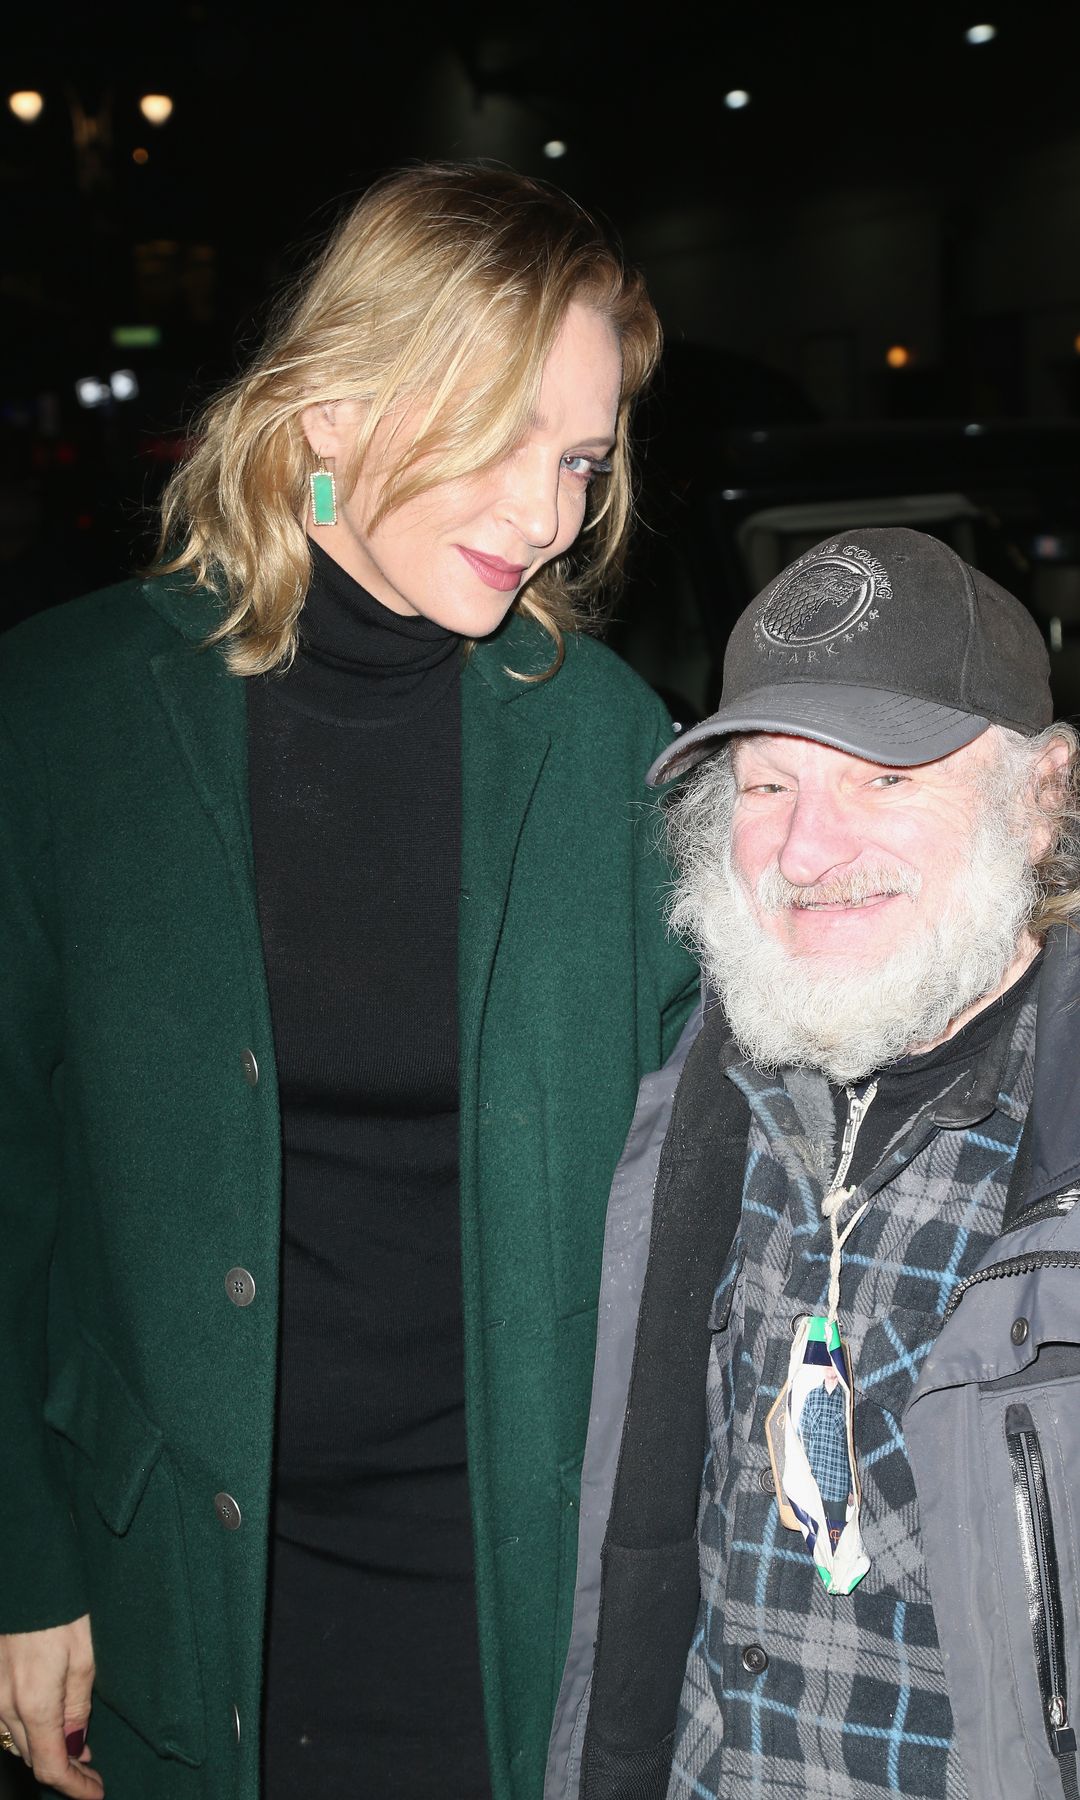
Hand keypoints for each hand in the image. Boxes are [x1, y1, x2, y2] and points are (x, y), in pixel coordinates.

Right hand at [0, 1616, 102, 1795]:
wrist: (28, 1577)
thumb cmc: (60, 1610)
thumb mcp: (83, 1658)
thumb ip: (77, 1707)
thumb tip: (76, 1745)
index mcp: (34, 1702)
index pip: (51, 1765)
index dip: (75, 1786)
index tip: (96, 1791)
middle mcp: (4, 1706)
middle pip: (32, 1758)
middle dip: (64, 1769)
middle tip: (92, 1770)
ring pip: (16, 1742)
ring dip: (45, 1750)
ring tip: (76, 1749)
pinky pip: (5, 1723)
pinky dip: (28, 1731)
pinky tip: (49, 1724)